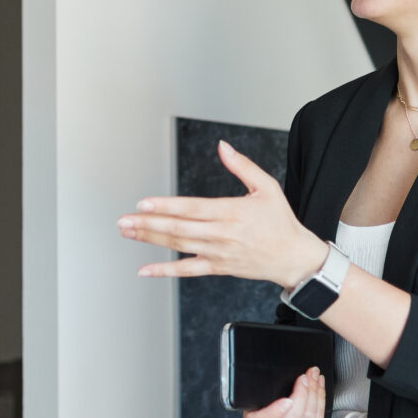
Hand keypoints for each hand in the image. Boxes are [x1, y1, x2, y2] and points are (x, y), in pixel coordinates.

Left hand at [118, 141, 327, 287]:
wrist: (293, 257)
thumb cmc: (280, 221)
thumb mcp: (266, 187)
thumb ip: (242, 166)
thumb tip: (223, 146)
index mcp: (231, 211)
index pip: (192, 208)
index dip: (166, 206)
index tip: (144, 203)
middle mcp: (221, 234)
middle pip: (178, 228)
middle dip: (148, 223)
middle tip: (123, 220)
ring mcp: (218, 252)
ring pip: (178, 246)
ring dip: (151, 239)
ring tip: (128, 232)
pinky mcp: (218, 267)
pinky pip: (188, 270)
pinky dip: (165, 271)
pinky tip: (146, 269)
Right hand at [243, 368, 325, 417]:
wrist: (265, 404)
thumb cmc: (260, 394)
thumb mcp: (254, 387)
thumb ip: (260, 382)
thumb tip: (273, 366)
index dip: (275, 412)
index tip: (287, 400)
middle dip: (304, 394)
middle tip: (306, 376)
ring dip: (316, 394)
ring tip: (315, 377)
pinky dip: (321, 401)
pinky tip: (320, 388)